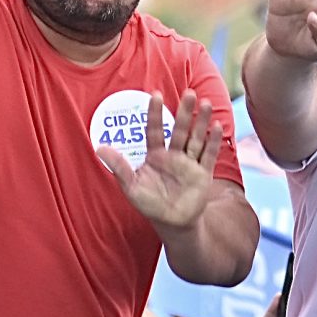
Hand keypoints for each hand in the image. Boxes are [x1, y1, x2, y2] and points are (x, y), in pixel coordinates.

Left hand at [100, 91, 227, 231]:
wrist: (172, 223)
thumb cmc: (150, 205)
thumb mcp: (131, 187)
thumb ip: (119, 167)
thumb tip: (99, 148)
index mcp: (156, 156)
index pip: (155, 130)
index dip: (154, 113)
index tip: (155, 95)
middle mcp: (174, 156)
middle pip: (180, 130)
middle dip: (185, 112)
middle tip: (189, 93)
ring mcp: (189, 164)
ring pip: (196, 138)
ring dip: (202, 122)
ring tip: (206, 103)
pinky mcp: (203, 174)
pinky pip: (209, 155)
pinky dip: (213, 142)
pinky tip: (217, 126)